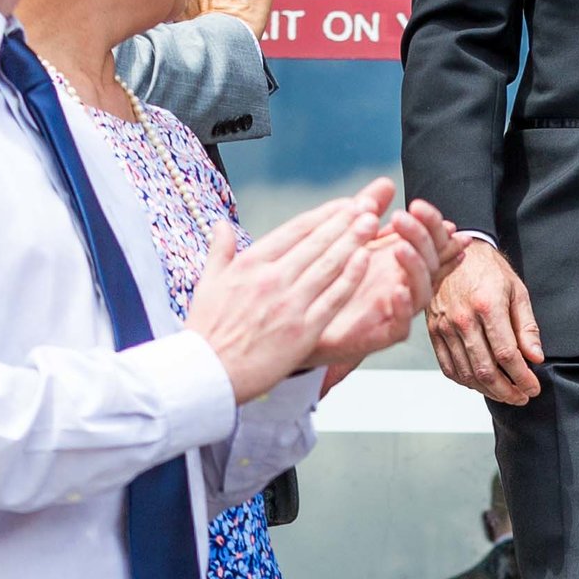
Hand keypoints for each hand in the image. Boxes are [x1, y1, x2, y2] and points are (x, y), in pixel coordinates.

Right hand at [186, 190, 388, 403]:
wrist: (206, 374)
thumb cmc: (207, 331)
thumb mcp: (206, 284)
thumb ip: (220, 251)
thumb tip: (221, 225)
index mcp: (249, 265)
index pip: (294, 231)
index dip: (323, 215)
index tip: (344, 204)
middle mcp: (271, 279)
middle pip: (316, 243)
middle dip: (345, 221)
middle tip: (368, 204)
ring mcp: (289, 304)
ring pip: (328, 265)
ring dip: (353, 241)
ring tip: (372, 223)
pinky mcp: (303, 330)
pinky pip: (333, 299)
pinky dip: (350, 277)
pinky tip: (365, 260)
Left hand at [312, 198, 457, 380]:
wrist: (304, 322)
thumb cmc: (331, 282)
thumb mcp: (350, 241)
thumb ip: (369, 214)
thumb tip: (386, 183)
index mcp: (401, 261)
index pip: (430, 240)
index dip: (431, 224)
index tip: (418, 205)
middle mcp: (405, 284)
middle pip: (431, 261)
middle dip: (422, 238)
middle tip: (403, 218)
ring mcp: (397, 310)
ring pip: (422, 291)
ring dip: (415, 267)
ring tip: (400, 248)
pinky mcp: (383, 334)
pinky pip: (402, 325)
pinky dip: (402, 307)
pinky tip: (395, 290)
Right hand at [426, 238, 543, 403]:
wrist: (451, 251)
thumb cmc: (487, 270)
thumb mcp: (516, 291)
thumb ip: (527, 326)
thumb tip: (535, 356)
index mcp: (487, 306)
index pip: (507, 355)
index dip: (523, 377)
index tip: (533, 388)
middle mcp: (462, 320)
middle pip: (486, 370)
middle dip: (508, 391)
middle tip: (522, 397)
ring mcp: (444, 327)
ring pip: (466, 374)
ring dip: (488, 391)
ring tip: (506, 394)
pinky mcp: (433, 332)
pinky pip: (448, 367)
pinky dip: (466, 382)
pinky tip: (480, 384)